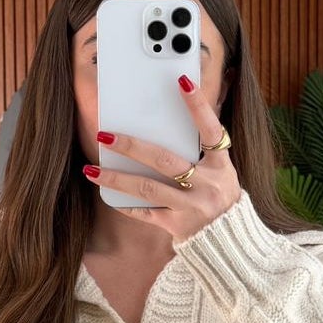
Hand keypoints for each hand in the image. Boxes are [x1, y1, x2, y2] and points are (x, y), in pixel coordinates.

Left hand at [87, 74, 241, 240]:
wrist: (231, 242)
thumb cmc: (219, 196)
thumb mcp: (220, 172)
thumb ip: (200, 151)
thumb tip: (165, 124)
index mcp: (221, 166)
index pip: (211, 130)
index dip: (198, 106)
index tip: (182, 81)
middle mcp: (208, 185)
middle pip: (165, 161)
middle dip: (132, 146)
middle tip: (105, 135)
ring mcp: (192, 208)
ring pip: (148, 188)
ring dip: (117, 179)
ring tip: (91, 170)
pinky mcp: (178, 227)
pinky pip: (146, 213)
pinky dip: (127, 205)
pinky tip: (108, 194)